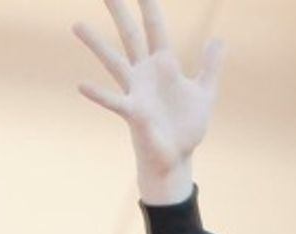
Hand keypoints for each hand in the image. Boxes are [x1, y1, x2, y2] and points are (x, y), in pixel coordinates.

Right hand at [74, 0, 222, 204]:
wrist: (177, 157)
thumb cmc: (186, 126)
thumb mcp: (204, 92)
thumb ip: (209, 66)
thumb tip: (218, 39)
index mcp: (163, 65)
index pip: (155, 27)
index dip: (149, 5)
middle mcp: (145, 73)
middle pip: (131, 36)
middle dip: (120, 13)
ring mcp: (136, 92)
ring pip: (114, 62)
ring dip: (97, 44)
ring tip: (77, 24)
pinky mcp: (134, 114)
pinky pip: (114, 101)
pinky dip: (98, 94)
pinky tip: (81, 85)